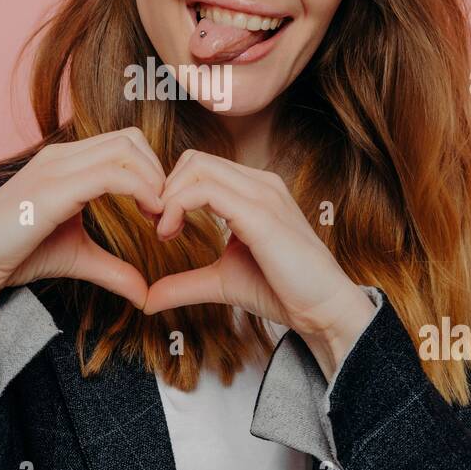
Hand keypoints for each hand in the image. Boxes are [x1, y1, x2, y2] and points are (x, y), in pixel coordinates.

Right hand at [0, 128, 164, 321]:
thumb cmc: (16, 254)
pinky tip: (150, 218)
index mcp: (66, 162)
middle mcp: (61, 156)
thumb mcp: (77, 258)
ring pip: (125, 150)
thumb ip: (113, 268)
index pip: (124, 143)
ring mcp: (56, 168)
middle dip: (159, 172)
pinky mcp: (53, 190)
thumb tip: (144, 294)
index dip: (152, 171)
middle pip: (131, 139)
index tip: (162, 212)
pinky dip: (141, 191)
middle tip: (166, 213)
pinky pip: (111, 176)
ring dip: (155, 181)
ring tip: (160, 218)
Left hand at [143, 150, 378, 379]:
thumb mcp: (221, 282)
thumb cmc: (281, 291)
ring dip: (168, 196)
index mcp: (254, 190)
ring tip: (163, 231)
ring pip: (197, 167)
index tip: (160, 226)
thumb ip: (185, 283)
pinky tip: (171, 233)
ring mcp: (262, 194)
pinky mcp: (261, 214)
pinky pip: (206, 191)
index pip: (200, 167)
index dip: (171, 190)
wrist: (323, 310)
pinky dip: (178, 206)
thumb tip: (147, 299)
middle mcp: (259, 183)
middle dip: (164, 188)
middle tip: (156, 226)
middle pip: (194, 159)